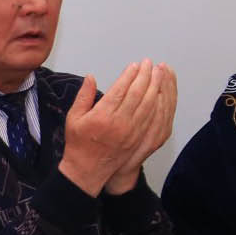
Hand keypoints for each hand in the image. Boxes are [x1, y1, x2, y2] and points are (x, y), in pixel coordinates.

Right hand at [60, 60, 176, 195]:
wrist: (87, 170)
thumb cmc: (79, 144)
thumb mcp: (73, 117)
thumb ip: (83, 96)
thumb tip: (91, 77)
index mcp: (102, 115)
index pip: (121, 89)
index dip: (130, 75)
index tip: (135, 65)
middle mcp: (119, 123)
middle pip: (138, 94)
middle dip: (146, 76)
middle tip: (150, 64)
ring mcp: (131, 132)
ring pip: (148, 104)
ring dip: (156, 87)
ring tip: (159, 73)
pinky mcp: (138, 138)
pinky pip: (152, 118)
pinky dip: (158, 103)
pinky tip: (161, 93)